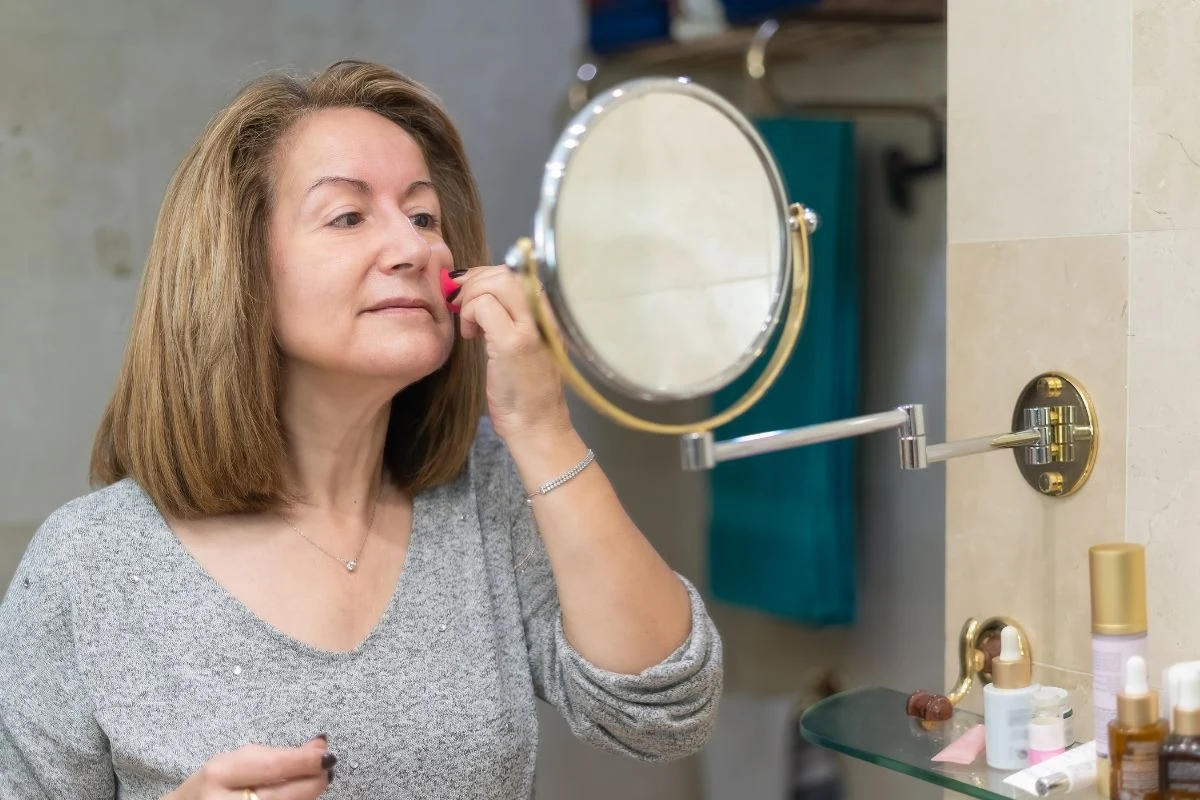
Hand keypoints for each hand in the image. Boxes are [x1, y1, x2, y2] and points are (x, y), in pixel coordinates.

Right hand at [166, 736, 333, 799]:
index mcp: (219, 774)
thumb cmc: (214, 785)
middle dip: (312, 783)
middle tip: (326, 770)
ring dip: (305, 797)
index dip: (304, 762)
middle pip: (283, 796)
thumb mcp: (237, 762)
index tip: (327, 755)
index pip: (271, 767)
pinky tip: (297, 798)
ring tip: (311, 783)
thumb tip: (321, 746)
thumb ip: (278, 754)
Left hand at [452, 266, 572, 442]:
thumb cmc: (525, 391)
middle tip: (460, 303)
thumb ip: (509, 316)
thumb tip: (478, 287)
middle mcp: (547, 315)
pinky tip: (471, 335)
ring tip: (468, 322)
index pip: (518, 271)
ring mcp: (533, 328)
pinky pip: (484, 306)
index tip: (469, 291)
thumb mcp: (523, 344)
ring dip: (471, 297)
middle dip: (475, 281)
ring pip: (497, 282)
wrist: (537, 427)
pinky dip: (469, 314)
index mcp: (550, 313)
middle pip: (507, 271)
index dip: (487, 274)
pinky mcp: (516, 344)